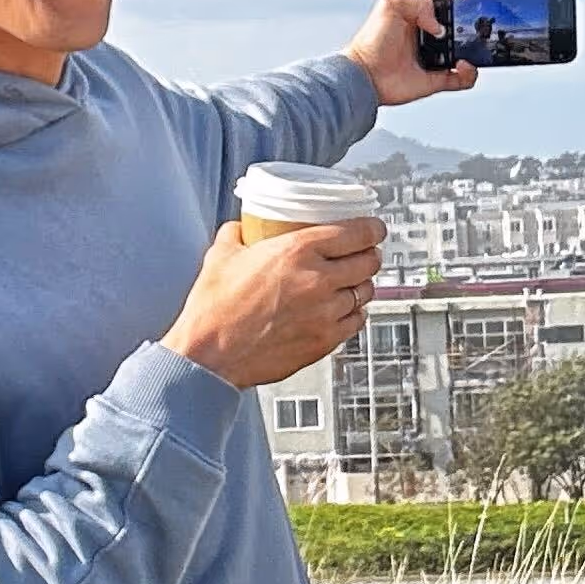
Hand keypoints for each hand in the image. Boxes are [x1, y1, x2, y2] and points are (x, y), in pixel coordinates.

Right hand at [162, 218, 383, 388]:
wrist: (209, 355)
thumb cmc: (214, 309)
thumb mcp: (221, 255)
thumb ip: (236, 234)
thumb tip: (241, 228)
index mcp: (297, 250)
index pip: (356, 233)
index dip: (373, 229)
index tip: (375, 229)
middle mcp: (318, 280)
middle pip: (368, 261)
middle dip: (370, 254)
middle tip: (365, 253)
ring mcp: (325, 313)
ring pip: (365, 292)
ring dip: (363, 284)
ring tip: (353, 281)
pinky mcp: (324, 341)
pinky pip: (355, 322)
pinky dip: (354, 312)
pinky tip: (346, 309)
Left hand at [346, 0, 479, 106]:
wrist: (364, 75)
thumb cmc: (370, 41)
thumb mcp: (390, 6)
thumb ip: (419, 5)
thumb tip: (439, 26)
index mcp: (418, 12)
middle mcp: (429, 33)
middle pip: (460, 20)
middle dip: (471, 18)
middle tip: (471, 20)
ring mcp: (435, 56)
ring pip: (466, 49)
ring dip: (473, 47)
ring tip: (465, 45)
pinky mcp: (437, 79)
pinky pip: (462, 78)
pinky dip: (469, 73)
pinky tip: (462, 66)